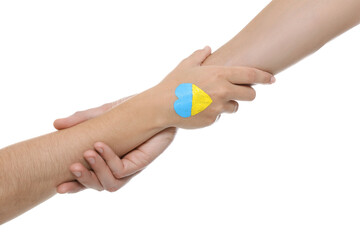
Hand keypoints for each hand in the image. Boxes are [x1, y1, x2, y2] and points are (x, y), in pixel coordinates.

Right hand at [54, 99, 176, 192]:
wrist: (158, 104)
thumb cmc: (133, 109)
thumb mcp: (104, 113)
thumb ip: (82, 120)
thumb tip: (55, 124)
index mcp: (108, 160)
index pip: (90, 178)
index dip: (75, 185)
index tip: (58, 185)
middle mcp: (119, 166)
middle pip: (99, 186)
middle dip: (82, 182)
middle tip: (72, 167)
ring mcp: (131, 166)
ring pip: (110, 185)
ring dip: (94, 173)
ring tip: (85, 154)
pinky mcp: (141, 162)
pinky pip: (121, 170)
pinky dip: (107, 160)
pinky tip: (99, 145)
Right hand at [154, 46, 274, 128]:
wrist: (161, 106)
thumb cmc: (173, 83)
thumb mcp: (186, 65)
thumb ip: (200, 55)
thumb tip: (208, 48)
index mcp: (220, 74)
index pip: (251, 75)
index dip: (265, 77)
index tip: (272, 79)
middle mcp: (223, 90)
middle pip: (250, 94)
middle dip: (246, 93)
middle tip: (237, 92)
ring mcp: (219, 107)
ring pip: (235, 107)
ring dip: (228, 104)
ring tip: (210, 100)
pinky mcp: (213, 120)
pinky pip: (220, 116)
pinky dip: (214, 113)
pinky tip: (200, 109)